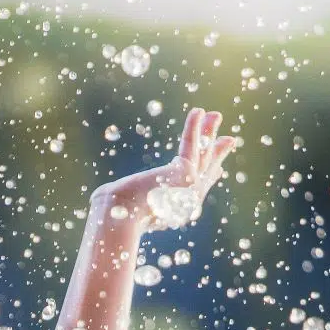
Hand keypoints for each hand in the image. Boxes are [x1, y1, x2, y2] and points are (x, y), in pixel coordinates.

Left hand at [91, 107, 236, 231]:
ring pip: (203, 155)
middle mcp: (186, 202)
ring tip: (215, 115)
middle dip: (217, 153)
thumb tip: (100, 199)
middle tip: (229, 139)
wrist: (118, 217)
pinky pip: (191, 144)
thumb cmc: (112, 216)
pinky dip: (194, 127)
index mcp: (175, 211)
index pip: (195, 190)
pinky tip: (198, 111)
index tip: (218, 170)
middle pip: (206, 171)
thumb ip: (120, 200)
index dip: (209, 177)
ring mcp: (189, 188)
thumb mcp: (118, 207)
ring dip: (209, 133)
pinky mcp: (185, 173)